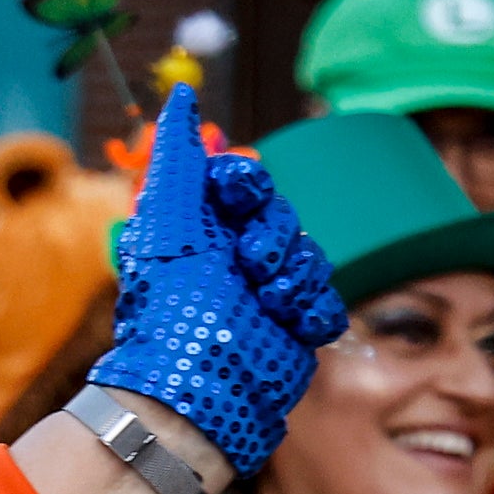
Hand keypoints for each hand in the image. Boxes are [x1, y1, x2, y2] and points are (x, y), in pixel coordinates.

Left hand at [98, 88, 346, 476]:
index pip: (241, 182)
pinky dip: (312, 312)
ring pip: (309, 256)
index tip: (237, 196)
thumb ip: (176, 162)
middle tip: (249, 263)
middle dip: (273, 234)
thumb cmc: (174, 309)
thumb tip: (179, 100)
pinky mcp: (290, 331)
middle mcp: (225, 261)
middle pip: (281, 215)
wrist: (199, 393)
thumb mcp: (167, 225)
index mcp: (192, 233)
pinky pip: (327, 301)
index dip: (246, 184)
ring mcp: (261, 296)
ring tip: (266, 303)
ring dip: (293, 275)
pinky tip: (289, 327)